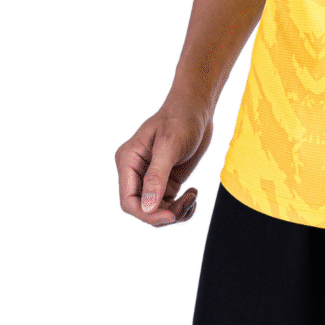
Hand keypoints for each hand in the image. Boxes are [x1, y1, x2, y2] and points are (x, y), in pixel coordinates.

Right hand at [115, 93, 212, 226]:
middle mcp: (136, 172)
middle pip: (143, 209)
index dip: (147, 214)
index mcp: (128, 161)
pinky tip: (193, 195)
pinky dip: (182, 207)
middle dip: (165, 213)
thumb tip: (148, 207)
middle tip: (188, 202)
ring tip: (193, 196)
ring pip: (157, 210)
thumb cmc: (181, 119)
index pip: (129, 201)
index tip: (172, 215)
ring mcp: (151, 178)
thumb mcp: (169, 145)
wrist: (196, 109)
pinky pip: (169, 204)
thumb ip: (157, 176)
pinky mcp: (166, 180)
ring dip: (177, 211)